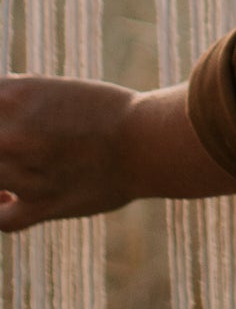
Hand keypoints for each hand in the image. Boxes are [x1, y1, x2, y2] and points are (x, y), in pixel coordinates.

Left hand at [0, 75, 139, 230]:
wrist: (147, 140)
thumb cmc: (110, 111)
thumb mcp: (60, 91)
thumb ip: (22, 99)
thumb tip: (0, 103)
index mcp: (17, 95)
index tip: (5, 122)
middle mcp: (12, 134)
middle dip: (3, 142)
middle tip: (20, 145)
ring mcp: (23, 172)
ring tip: (8, 173)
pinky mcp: (40, 205)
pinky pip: (1, 218)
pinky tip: (7, 199)